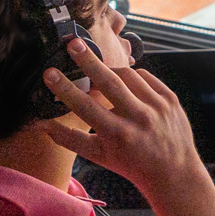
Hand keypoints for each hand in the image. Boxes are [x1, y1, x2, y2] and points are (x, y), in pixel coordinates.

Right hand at [42, 38, 207, 203]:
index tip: (49, 73)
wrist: (173, 171)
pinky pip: (146, 77)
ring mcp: (157, 106)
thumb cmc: (130, 163)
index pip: (85, 106)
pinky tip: (122, 79)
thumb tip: (41, 124)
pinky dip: (131, 75)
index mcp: (117, 134)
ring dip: (109, 70)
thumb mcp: (98, 155)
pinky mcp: (170, 99)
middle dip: (89, 61)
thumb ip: (68, 139)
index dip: (64, 88)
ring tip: (96, 70)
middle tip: (73, 44)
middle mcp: (138, 118)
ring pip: (128, 75)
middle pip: (110, 82)